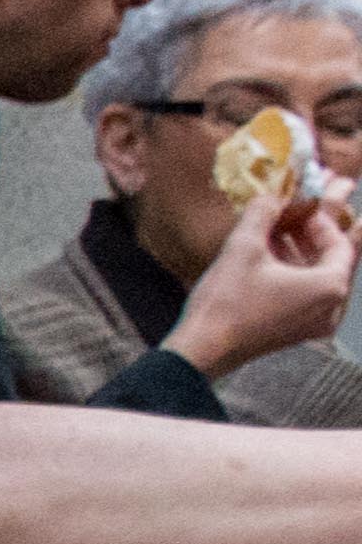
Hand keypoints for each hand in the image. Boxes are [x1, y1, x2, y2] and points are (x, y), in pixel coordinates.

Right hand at [169, 167, 357, 376]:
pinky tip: (269, 256)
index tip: (300, 205)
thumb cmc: (227, 302)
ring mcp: (315, 322)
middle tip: (301, 211)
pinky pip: (306, 293)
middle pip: (334, 260)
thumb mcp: (243, 247)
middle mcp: (331, 307)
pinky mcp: (296, 330)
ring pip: (318, 276)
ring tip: (278, 230)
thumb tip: (271, 193)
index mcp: (330, 286)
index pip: (341, 242)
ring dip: (301, 251)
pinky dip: (293, 272)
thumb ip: (263, 212)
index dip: (321, 219)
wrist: (202, 350)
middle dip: (315, 233)